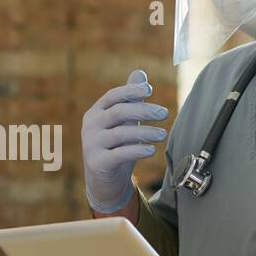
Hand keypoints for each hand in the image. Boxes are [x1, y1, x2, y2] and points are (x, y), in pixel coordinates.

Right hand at [81, 70, 169, 212]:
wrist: (104, 183)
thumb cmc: (116, 148)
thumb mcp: (124, 123)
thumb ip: (130, 100)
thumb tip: (139, 73)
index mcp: (95, 113)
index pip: (113, 96)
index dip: (131, 91)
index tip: (150, 90)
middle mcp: (90, 127)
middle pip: (118, 112)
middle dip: (144, 110)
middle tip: (164, 113)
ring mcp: (91, 145)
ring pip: (121, 133)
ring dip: (145, 132)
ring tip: (163, 134)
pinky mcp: (97, 163)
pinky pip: (119, 154)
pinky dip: (137, 150)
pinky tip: (151, 150)